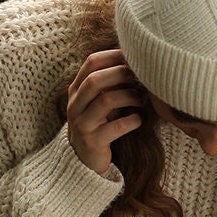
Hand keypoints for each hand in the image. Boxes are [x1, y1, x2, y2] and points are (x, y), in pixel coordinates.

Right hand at [66, 49, 143, 173]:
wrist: (85, 160)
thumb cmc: (100, 123)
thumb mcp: (102, 100)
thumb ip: (113, 82)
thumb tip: (139, 60)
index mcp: (76, 90)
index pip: (91, 63)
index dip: (114, 55)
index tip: (134, 56)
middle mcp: (75, 105)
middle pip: (95, 80)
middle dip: (121, 74)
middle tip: (141, 76)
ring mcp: (82, 124)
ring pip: (105, 101)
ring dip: (129, 96)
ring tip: (141, 99)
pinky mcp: (92, 142)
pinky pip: (114, 128)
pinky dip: (131, 121)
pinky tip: (139, 120)